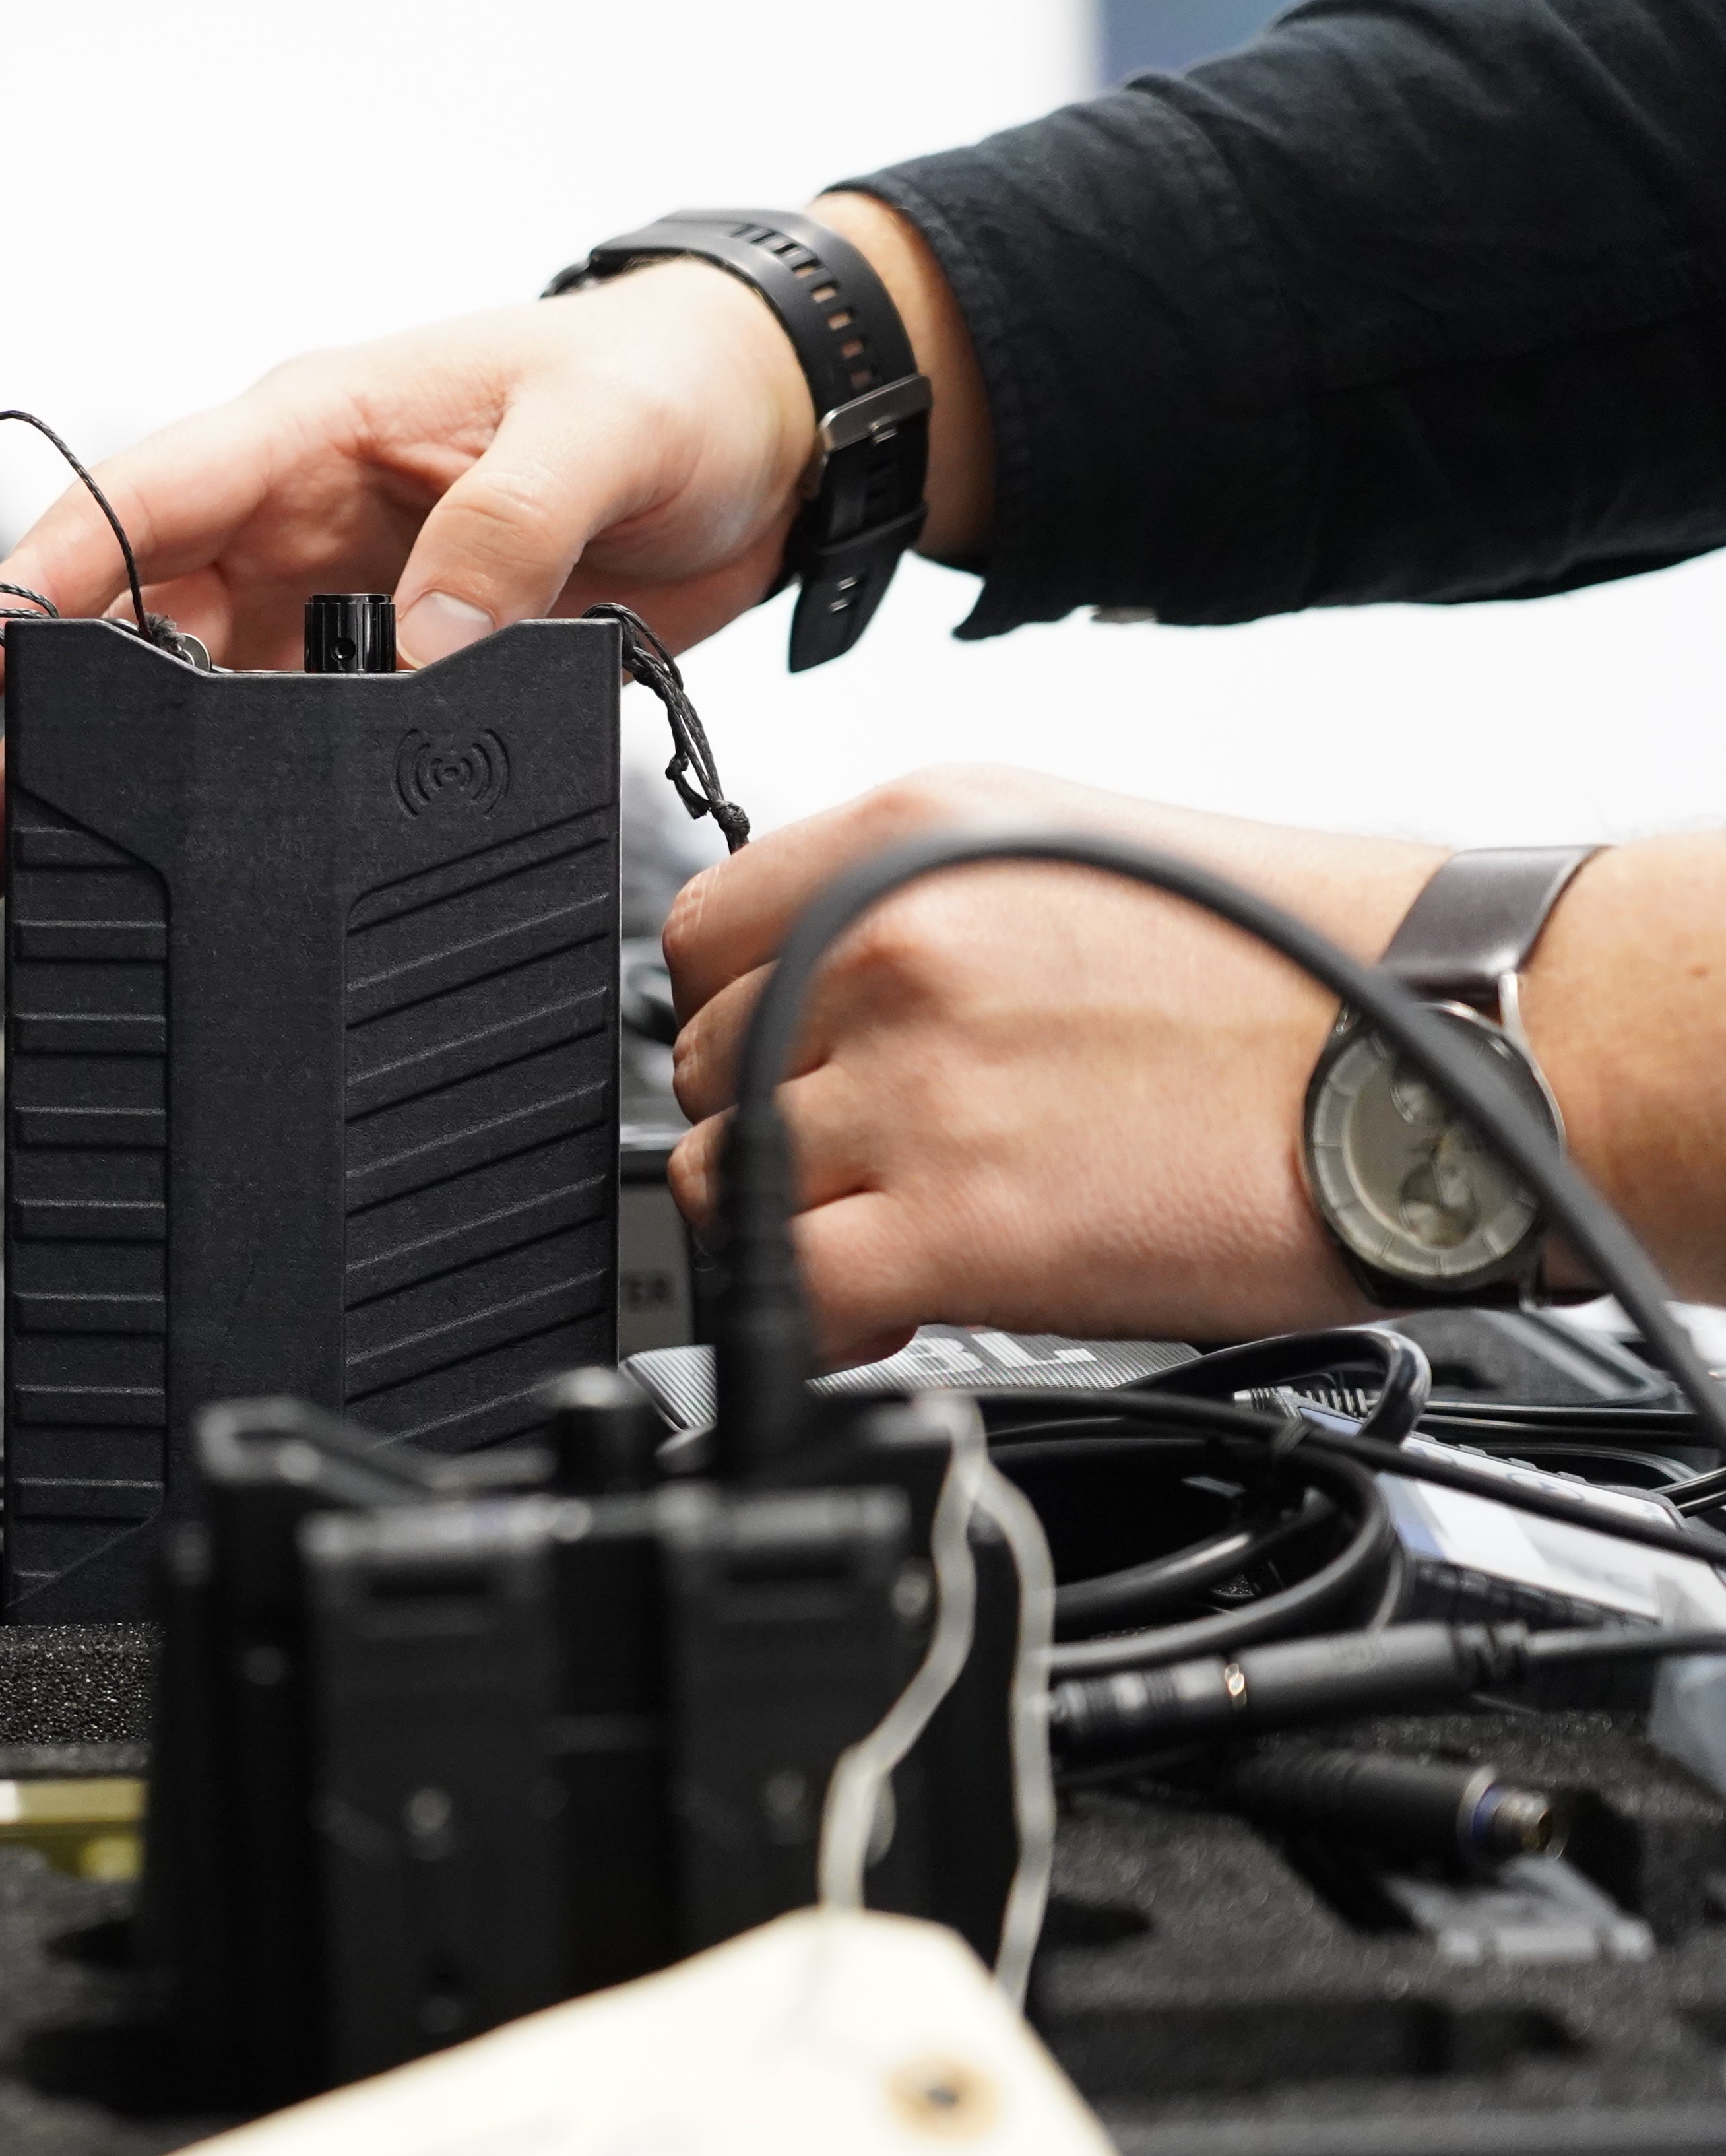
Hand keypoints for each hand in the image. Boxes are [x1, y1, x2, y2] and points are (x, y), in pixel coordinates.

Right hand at [0, 193, 989, 912]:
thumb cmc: (675, 383)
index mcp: (316, 429)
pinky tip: (179, 868)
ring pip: (181, 702)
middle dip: (46, 727)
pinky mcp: (384, 666)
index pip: (144, 501)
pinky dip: (222, 807)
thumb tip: (420, 648)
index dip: (45, 583)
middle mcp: (297, 514)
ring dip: (112, 786)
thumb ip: (509, 533)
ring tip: (29, 880)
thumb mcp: (598, 434)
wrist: (772, 432)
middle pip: (129, 628)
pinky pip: (276, 743)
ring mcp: (332, 596)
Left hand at [660, 766, 1442, 1362]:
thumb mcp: (1074, 849)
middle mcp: (886, 945)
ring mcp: (908, 1086)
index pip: (702, 935)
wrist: (1455, 1052)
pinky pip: (781, 1294)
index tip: (791, 1061)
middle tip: (879, 1157)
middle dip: (775, 1122)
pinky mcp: (947, 1223)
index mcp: (911, 834)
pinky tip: (887, 1309)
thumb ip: (919, 902)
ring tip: (896, 1230)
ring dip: (793, 1223)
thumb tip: (821, 978)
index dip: (737, 1015)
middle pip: (701, 1064)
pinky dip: (812, 1321)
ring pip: (720, 1182)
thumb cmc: (1306, 966)